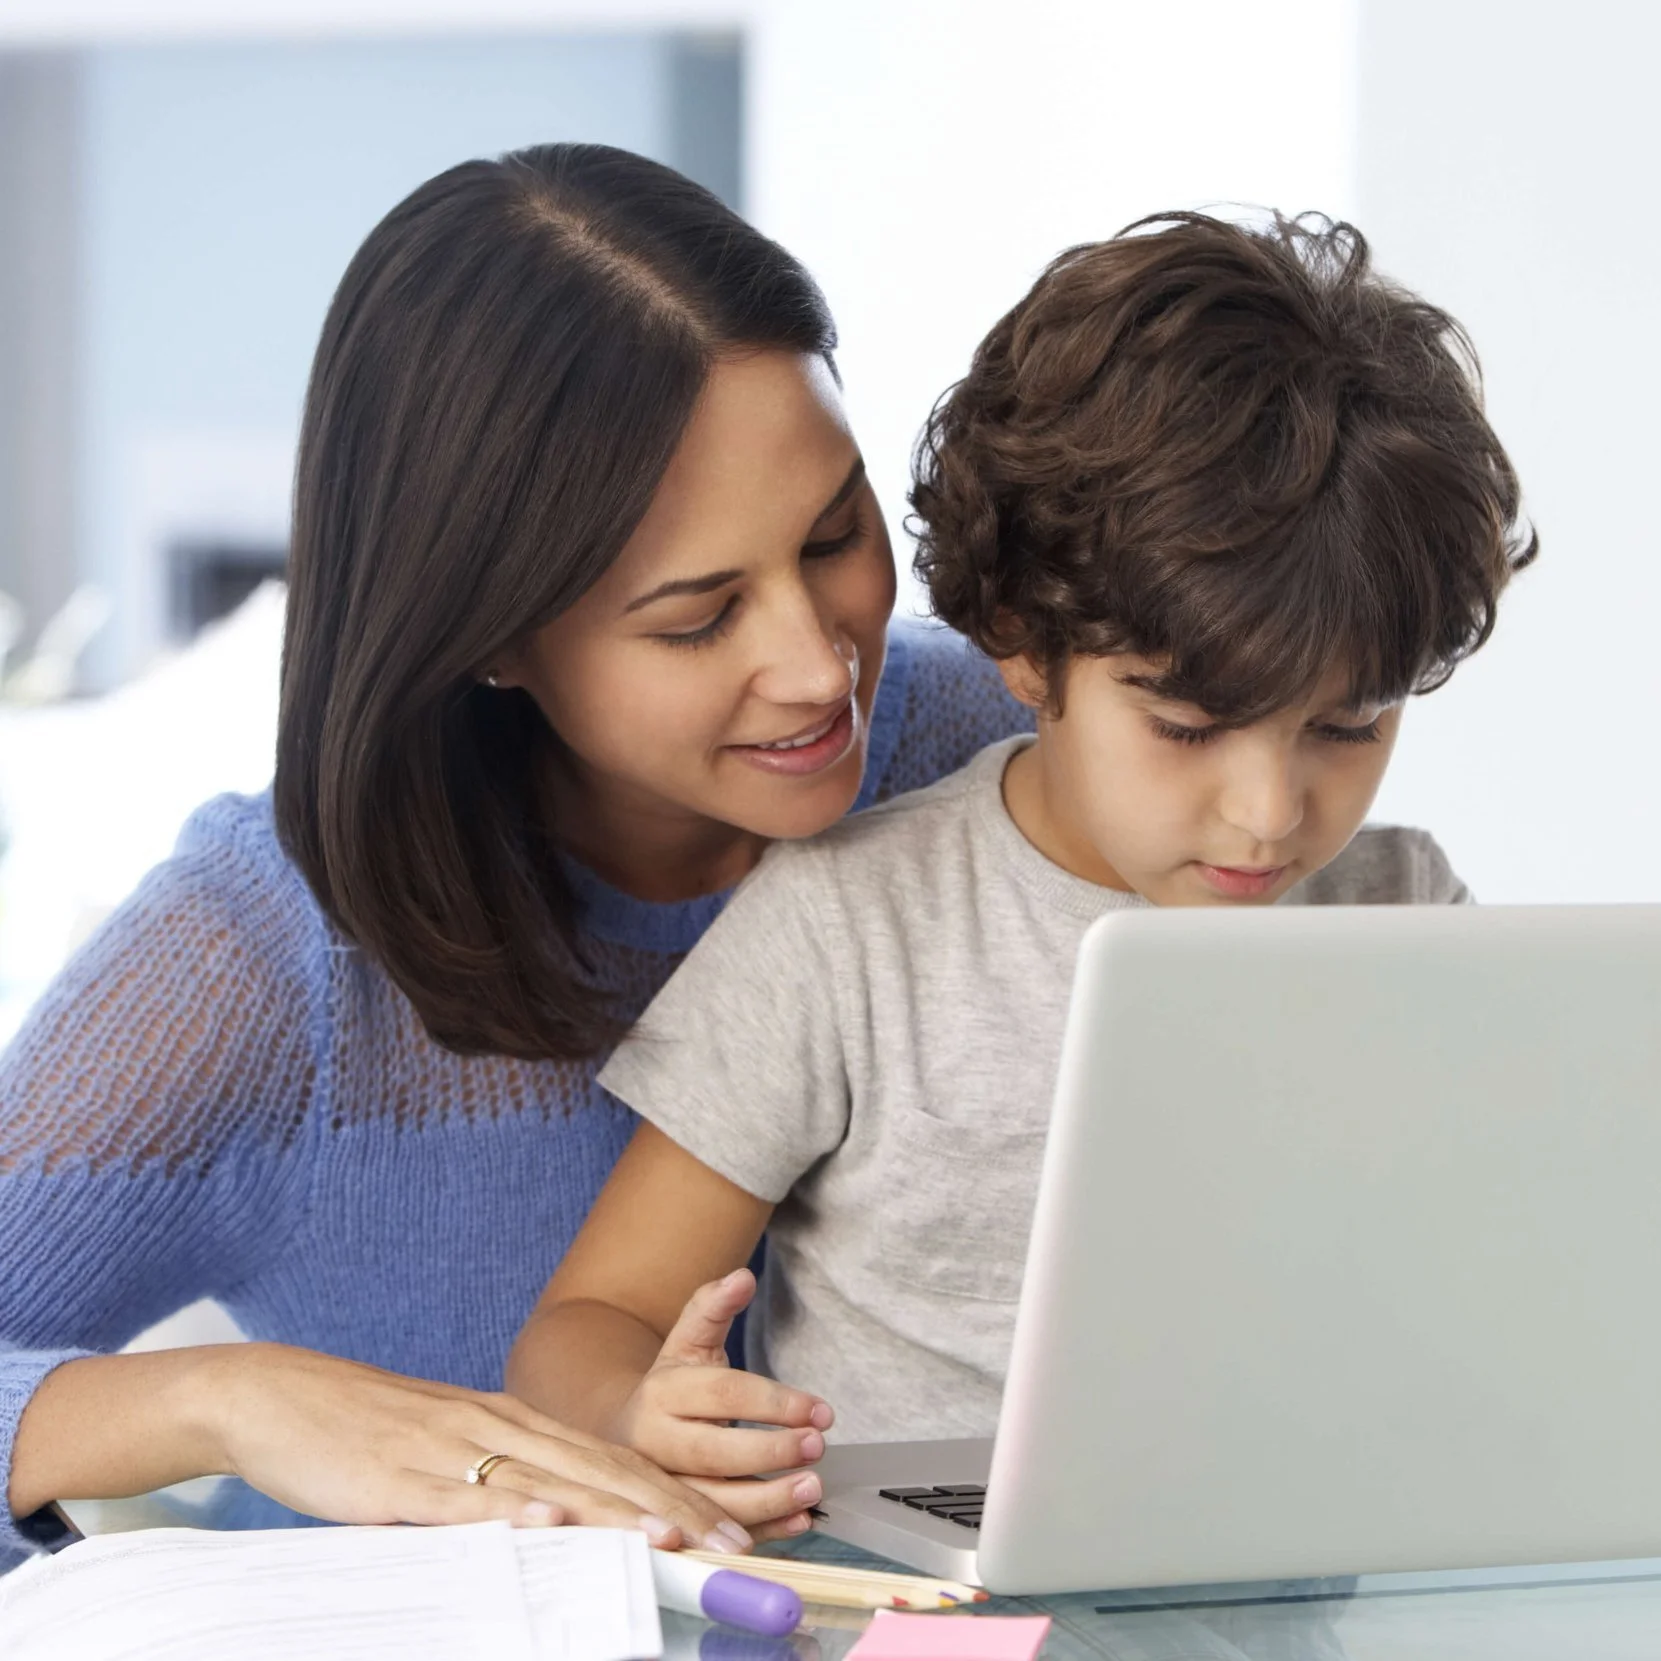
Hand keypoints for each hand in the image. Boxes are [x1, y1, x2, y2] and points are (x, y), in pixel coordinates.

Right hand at [202, 1342, 753, 1551]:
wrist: (281, 1394)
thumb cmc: (371, 1431)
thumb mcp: (451, 1449)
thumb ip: (506, 1482)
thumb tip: (563, 1529)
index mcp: (514, 1422)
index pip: (614, 1462)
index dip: (676, 1496)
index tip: (730, 1533)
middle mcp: (497, 1427)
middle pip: (601, 1472)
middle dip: (672, 1510)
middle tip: (732, 1546)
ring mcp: (449, 1449)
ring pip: (548, 1483)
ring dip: (613, 1512)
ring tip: (670, 1538)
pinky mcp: (398, 1478)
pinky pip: (461, 1499)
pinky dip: (508, 1513)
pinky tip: (546, 1525)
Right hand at [614, 1269, 834, 1540]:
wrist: (624, 1435)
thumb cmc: (671, 1387)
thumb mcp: (685, 1342)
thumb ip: (712, 1307)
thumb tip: (743, 1277)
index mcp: (661, 1393)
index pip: (722, 1394)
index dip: (774, 1401)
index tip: (820, 1410)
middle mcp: (654, 1444)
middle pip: (715, 1453)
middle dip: (771, 1452)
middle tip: (817, 1446)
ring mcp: (662, 1490)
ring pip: (715, 1502)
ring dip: (770, 1500)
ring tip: (813, 1487)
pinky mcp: (676, 1524)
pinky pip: (720, 1534)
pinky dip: (764, 1532)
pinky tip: (800, 1521)